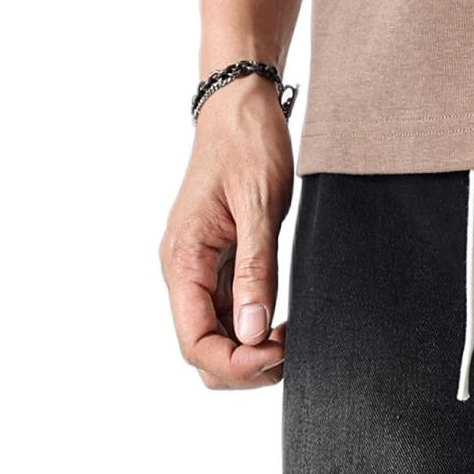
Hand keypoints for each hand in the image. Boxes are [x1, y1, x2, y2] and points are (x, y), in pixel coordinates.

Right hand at [161, 76, 296, 388]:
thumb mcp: (258, 207)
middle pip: (203, 353)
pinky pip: (230, 319)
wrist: (240, 106)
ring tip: (290, 335)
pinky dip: (256, 333)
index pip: (195, 344)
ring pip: (218, 342)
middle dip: (245, 368)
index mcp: (182, 260)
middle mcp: (184, 273)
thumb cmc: (247, 145)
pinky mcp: (218, 269)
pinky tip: (282, 322)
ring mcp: (200, 274)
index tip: (278, 353)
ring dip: (252, 354)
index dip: (236, 364)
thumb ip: (254, 271)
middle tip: (290, 348)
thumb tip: (251, 332)